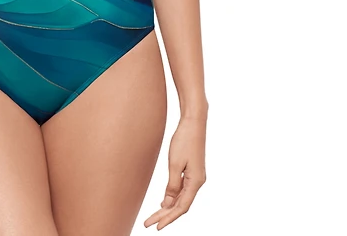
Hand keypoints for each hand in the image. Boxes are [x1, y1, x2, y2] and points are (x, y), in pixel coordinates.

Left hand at [144, 114, 206, 229]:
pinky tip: (164, 202)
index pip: (181, 207)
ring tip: (153, 217)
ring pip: (181, 198)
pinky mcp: (192, 171)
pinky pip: (182, 189)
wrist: (193, 123)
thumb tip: (168, 203)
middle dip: (165, 216)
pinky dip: (172, 197)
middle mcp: (197, 182)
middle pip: (181, 205)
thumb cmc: (184, 140)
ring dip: (168, 208)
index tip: (157, 226)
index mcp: (196, 183)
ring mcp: (195, 177)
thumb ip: (172, 185)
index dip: (169, 218)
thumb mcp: (175, 164)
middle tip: (149, 224)